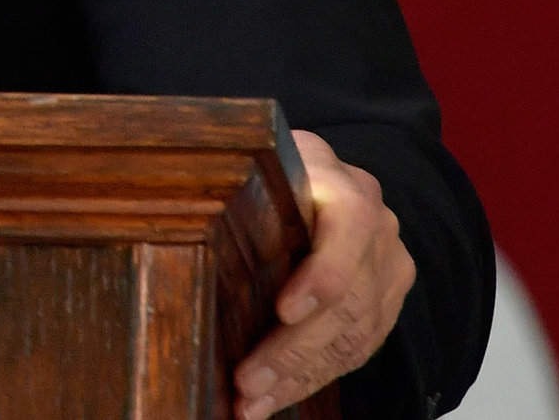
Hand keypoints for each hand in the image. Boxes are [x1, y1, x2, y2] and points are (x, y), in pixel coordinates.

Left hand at [234, 130, 416, 417]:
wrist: (328, 183)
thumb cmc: (279, 176)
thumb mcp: (258, 163)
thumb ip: (232, 181)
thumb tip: (170, 208)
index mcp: (344, 185)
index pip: (348, 225)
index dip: (322, 274)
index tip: (284, 312)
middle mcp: (378, 228)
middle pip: (348, 299)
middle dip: (294, 350)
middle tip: (247, 383)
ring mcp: (387, 271)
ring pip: (352, 336)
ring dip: (298, 378)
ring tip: (253, 403)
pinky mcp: (386, 306)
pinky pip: (355, 352)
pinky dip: (312, 379)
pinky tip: (277, 397)